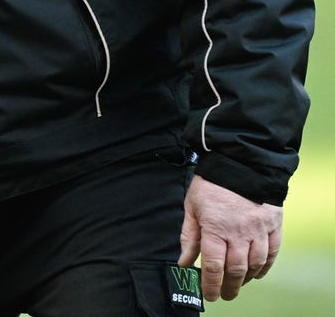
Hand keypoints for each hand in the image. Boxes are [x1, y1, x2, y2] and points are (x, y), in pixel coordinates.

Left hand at [178, 175, 282, 300]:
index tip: (209, 295)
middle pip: (236, 270)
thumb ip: (189, 236)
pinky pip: (272, 252)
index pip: (213, 266)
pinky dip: (266, 266)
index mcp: (215, 228)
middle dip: (229, 287)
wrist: (241, 162)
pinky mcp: (273, 225)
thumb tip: (184, 262)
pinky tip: (257, 273)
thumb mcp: (192, 207)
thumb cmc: (211, 183)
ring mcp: (259, 230)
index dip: (211, 284)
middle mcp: (239, 233)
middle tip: (224, 296)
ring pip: (255, 263)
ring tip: (238, 284)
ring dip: (246, 278)